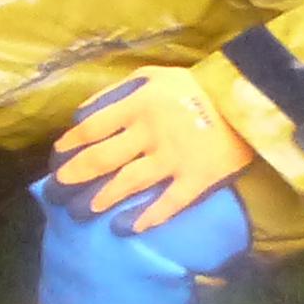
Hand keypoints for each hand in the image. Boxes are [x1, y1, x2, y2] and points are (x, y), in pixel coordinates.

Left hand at [51, 68, 255, 232]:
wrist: (245, 99)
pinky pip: (170, 202)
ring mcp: (173, 159)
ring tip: (85, 210)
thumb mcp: (152, 75)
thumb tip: (84, 114)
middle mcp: (149, 134)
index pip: (92, 128)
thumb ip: (117, 92)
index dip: (71, 143)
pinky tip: (128, 227)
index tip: (57, 154)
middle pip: (103, 158)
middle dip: (76, 175)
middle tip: (57, 188)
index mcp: (137, 105)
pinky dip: (149, 216)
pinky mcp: (197, 178)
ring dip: (104, 197)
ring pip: (130, 182)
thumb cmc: (193, 85)